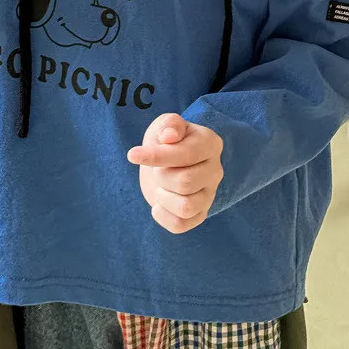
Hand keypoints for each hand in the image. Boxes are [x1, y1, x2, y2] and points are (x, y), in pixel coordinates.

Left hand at [128, 113, 223, 233]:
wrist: (167, 160)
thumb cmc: (167, 140)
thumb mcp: (166, 124)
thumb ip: (169, 124)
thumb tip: (169, 136)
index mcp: (211, 144)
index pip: (186, 154)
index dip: (156, 156)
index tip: (132, 155)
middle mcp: (216, 170)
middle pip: (185, 182)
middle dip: (161, 176)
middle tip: (157, 169)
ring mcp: (210, 194)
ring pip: (186, 207)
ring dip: (163, 197)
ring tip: (160, 186)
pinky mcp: (200, 214)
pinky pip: (181, 225)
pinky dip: (163, 216)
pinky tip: (159, 203)